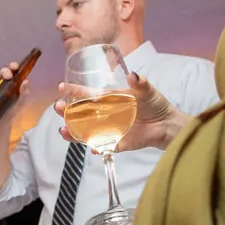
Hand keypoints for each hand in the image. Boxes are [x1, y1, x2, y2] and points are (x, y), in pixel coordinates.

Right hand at [0, 62, 29, 111]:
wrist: (0, 123)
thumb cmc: (11, 111)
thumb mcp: (20, 102)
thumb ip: (24, 93)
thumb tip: (26, 81)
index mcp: (13, 82)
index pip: (13, 71)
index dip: (13, 66)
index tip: (14, 67)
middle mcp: (3, 83)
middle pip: (3, 71)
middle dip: (5, 71)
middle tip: (8, 77)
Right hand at [55, 71, 184, 152]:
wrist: (167, 125)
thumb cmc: (155, 105)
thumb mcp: (147, 90)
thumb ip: (140, 83)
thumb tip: (133, 75)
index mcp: (108, 100)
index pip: (87, 94)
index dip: (74, 91)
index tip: (61, 87)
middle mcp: (104, 115)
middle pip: (80, 114)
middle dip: (66, 111)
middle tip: (58, 107)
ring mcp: (108, 130)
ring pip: (84, 132)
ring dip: (73, 132)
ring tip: (63, 130)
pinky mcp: (116, 143)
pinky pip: (102, 147)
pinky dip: (96, 148)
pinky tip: (92, 149)